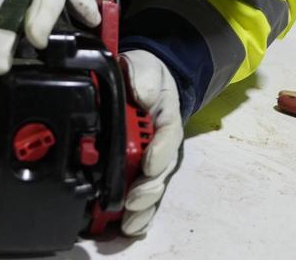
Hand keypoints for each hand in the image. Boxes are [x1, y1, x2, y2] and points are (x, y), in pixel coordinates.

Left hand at [120, 50, 183, 236]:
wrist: (142, 82)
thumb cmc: (144, 76)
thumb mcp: (144, 67)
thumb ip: (143, 77)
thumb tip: (142, 94)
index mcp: (166, 117)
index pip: (168, 136)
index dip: (160, 153)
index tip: (148, 164)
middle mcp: (163, 144)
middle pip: (162, 171)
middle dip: (149, 189)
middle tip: (133, 200)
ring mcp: (154, 160)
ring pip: (154, 187)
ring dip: (143, 207)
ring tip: (130, 222)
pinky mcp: (141, 172)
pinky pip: (144, 195)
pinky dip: (138, 214)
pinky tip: (127, 228)